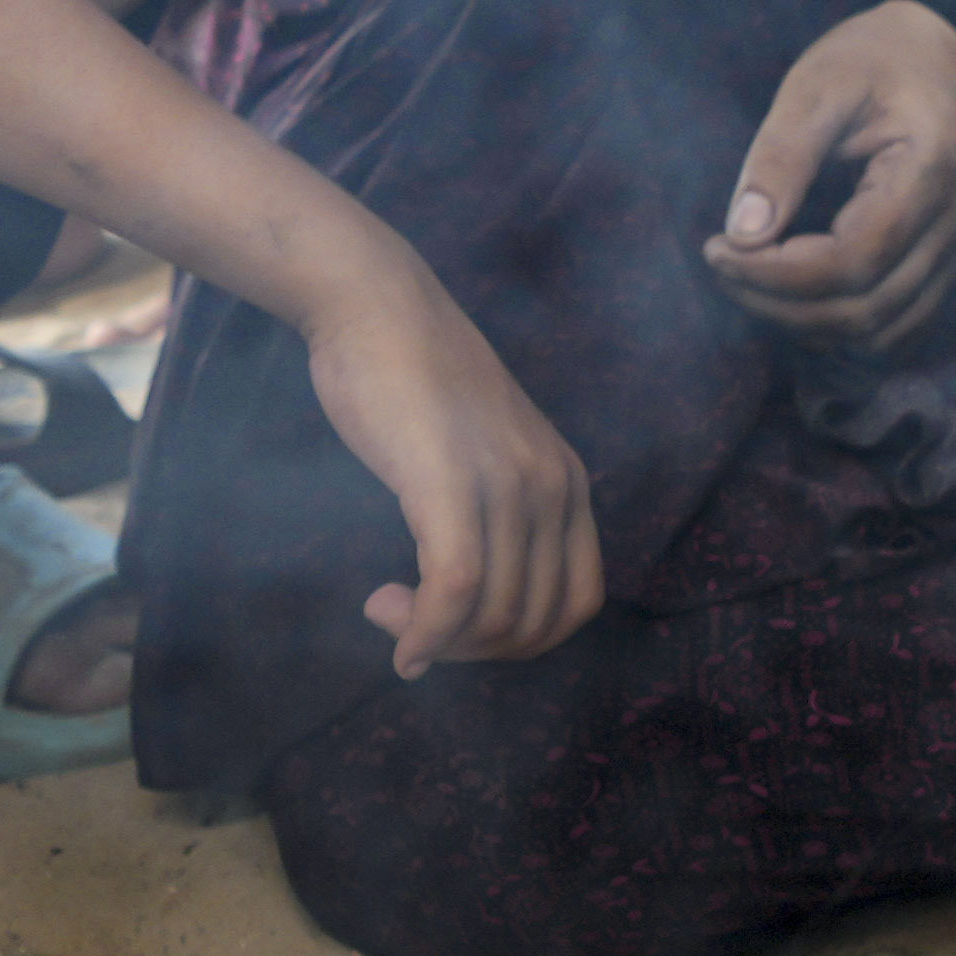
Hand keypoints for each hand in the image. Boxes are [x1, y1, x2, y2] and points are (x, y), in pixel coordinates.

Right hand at [300, 276, 603, 675]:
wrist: (376, 305)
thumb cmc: (412, 379)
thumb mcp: (481, 450)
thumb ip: (493, 510)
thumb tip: (465, 597)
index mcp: (569, 483)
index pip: (579, 602)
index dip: (522, 640)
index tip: (462, 632)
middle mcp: (554, 488)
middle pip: (537, 621)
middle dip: (473, 650)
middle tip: (413, 630)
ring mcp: (508, 485)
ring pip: (496, 615)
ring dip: (437, 638)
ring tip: (386, 610)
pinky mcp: (451, 483)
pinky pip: (455, 590)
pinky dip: (424, 631)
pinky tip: (393, 630)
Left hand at [702, 1, 955, 354]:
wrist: (942, 53)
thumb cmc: (874, 58)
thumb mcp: (816, 87)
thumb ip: (780, 158)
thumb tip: (742, 236)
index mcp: (934, 168)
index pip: (853, 261)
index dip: (776, 274)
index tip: (716, 249)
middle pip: (868, 309)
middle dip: (781, 304)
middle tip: (723, 267)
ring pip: (885, 331)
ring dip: (809, 324)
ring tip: (753, 283)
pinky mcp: (955, 260)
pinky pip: (900, 324)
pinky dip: (843, 325)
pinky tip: (797, 294)